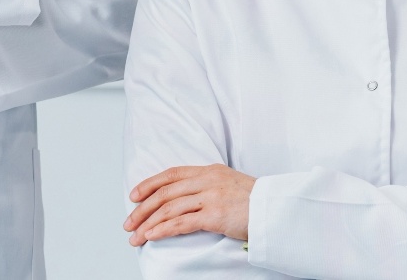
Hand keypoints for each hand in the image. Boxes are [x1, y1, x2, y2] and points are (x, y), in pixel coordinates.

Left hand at [125, 165, 254, 245]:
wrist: (277, 209)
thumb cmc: (256, 202)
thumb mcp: (230, 184)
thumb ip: (208, 187)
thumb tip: (186, 199)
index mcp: (210, 170)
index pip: (172, 173)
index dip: (149, 184)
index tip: (134, 195)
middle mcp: (208, 180)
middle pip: (165, 192)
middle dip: (142, 208)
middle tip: (128, 222)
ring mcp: (211, 196)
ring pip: (170, 208)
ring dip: (148, 223)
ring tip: (135, 236)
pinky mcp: (215, 215)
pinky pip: (182, 223)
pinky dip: (163, 229)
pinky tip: (151, 236)